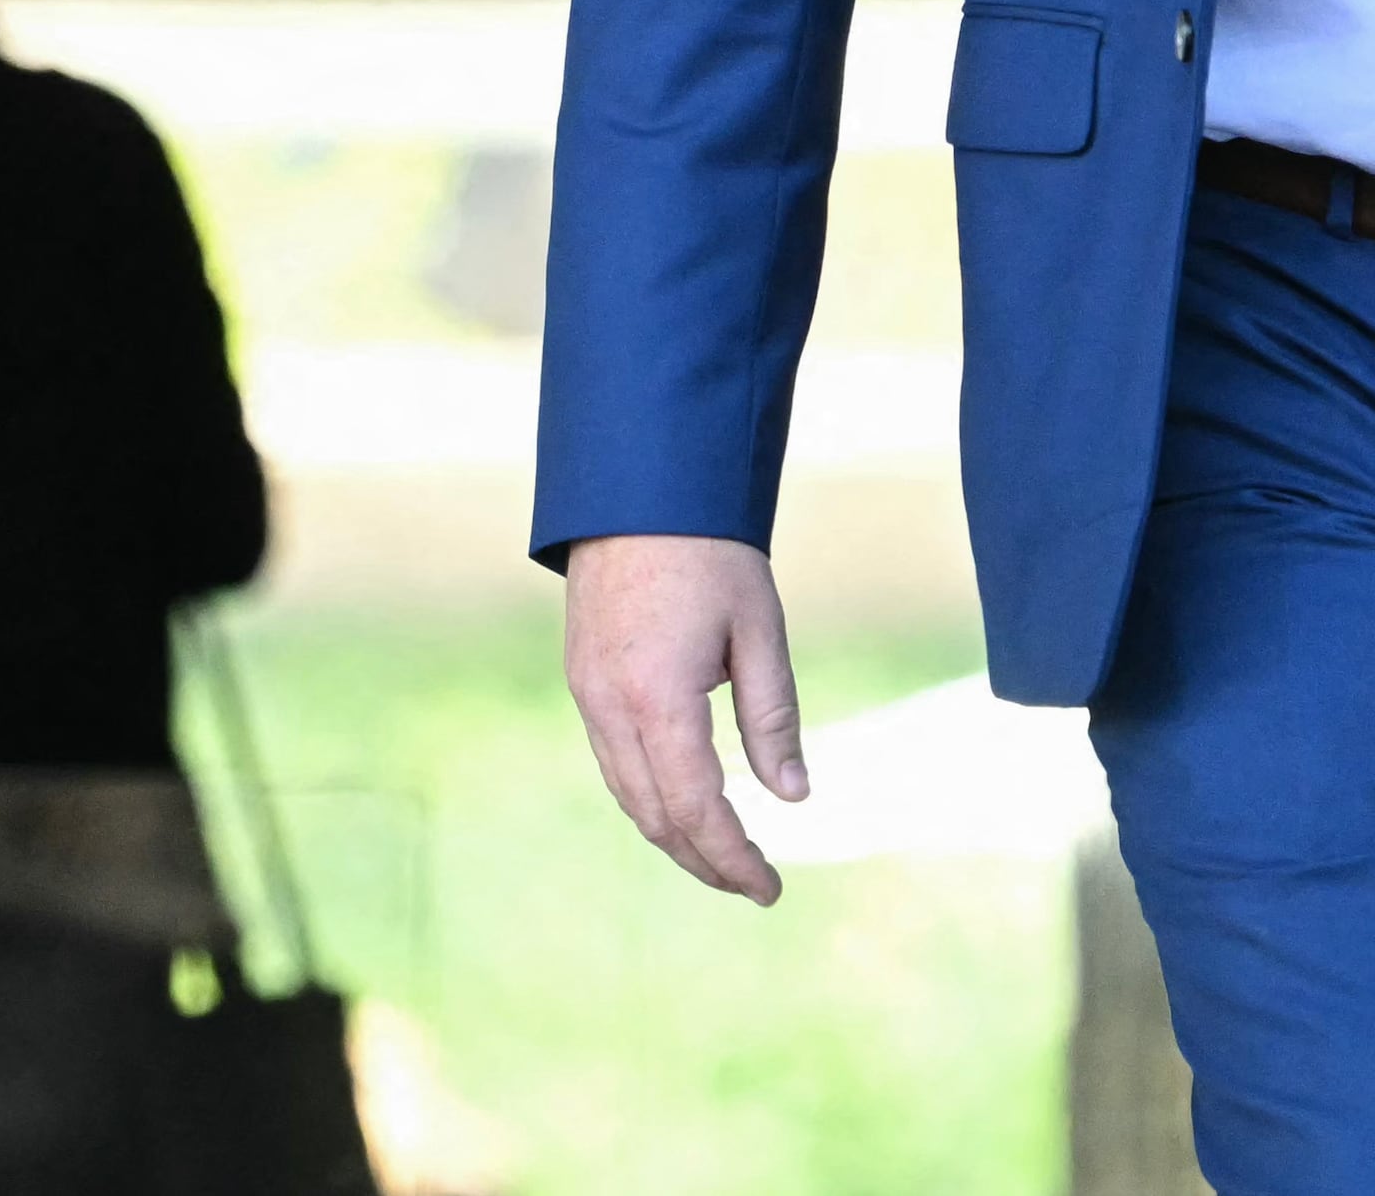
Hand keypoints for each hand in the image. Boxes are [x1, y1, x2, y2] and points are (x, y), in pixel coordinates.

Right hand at [561, 533, 804, 905]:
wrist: (637, 486)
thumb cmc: (709, 552)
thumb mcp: (759, 632)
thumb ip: (773, 718)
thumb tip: (793, 798)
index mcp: (657, 698)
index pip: (694, 809)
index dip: (733, 858)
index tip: (770, 888)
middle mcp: (609, 705)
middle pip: (653, 816)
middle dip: (704, 860)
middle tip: (755, 884)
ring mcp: (585, 692)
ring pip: (626, 793)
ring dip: (673, 834)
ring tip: (723, 855)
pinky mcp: (581, 676)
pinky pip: (612, 760)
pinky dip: (648, 796)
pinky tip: (681, 801)